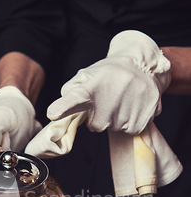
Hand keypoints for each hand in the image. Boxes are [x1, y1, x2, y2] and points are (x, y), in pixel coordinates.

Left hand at [47, 30, 170, 134]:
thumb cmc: (110, 73)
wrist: (144, 66)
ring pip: (113, 127)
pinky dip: (130, 120)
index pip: (73, 100)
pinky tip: (133, 105)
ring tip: (123, 98)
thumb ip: (70, 90)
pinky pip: (129, 130)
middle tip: (110, 96)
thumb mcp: (88, 74)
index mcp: (91, 89)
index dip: (62, 108)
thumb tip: (60, 108)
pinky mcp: (140, 122)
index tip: (52, 114)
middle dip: (100, 115)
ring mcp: (125, 114)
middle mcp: (107, 104)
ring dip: (116, 116)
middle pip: (95, 125)